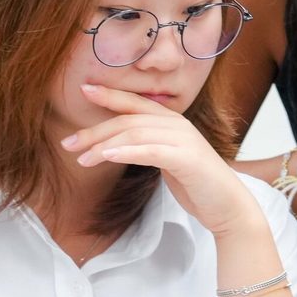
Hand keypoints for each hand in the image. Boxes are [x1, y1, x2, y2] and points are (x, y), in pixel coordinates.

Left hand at [63, 84, 262, 236]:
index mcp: (172, 122)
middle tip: (68, 143)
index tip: (84, 89)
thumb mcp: (167, 159)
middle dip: (95, 131)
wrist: (228, 207)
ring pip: (135, 134)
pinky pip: (151, 151)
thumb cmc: (196, 185)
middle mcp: (178, 125)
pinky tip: (107, 157)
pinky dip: (126, 152)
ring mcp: (184, 140)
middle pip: (128, 120)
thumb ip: (148, 146)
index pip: (135, 104)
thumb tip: (117, 146)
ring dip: (103, 145)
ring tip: (81, 158)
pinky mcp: (187, 159)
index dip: (110, 95)